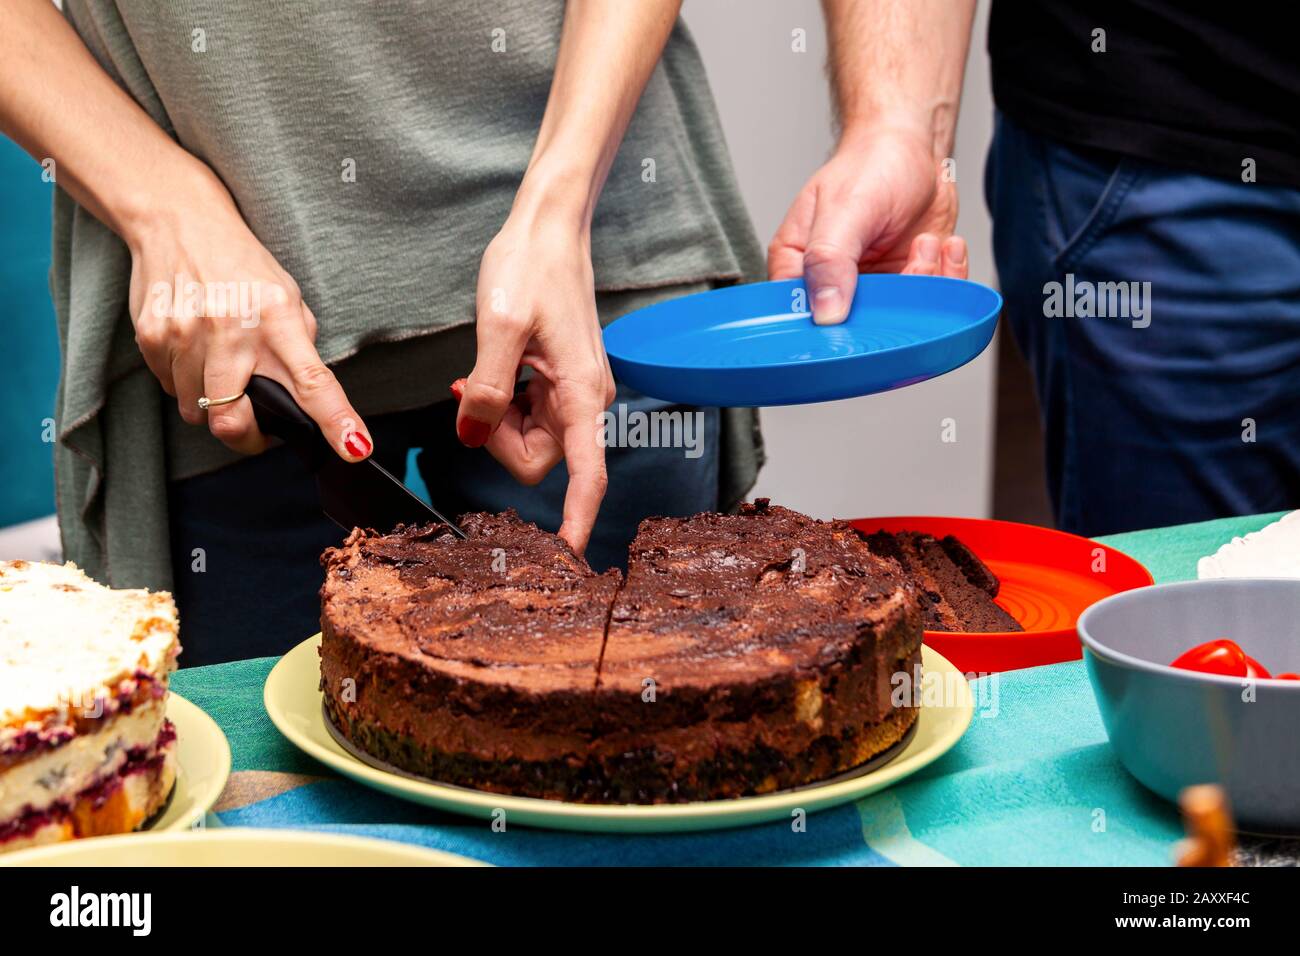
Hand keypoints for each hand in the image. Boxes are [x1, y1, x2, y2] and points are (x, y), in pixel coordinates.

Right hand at [126, 174, 370, 460]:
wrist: (178, 221)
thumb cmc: (243, 266)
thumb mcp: (287, 298)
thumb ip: (299, 349)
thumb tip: (310, 403)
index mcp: (278, 319)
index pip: (313, 381)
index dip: (336, 421)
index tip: (355, 448)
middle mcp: (231, 330)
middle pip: (232, 420)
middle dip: (247, 438)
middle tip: (257, 429)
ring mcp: (186, 335)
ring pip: (197, 412)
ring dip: (213, 405)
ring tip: (221, 368)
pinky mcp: (152, 337)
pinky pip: (171, 389)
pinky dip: (187, 383)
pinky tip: (195, 351)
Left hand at [454, 200, 614, 555]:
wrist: (549, 227)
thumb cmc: (532, 266)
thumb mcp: (501, 327)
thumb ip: (488, 390)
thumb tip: (474, 436)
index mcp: (582, 392)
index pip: (587, 473)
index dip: (578, 517)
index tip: (568, 555)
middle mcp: (586, 399)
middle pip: (542, 460)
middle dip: (499, 441)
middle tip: (472, 394)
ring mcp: (574, 391)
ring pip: (532, 440)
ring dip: (498, 421)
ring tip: (480, 374)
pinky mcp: (561, 380)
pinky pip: (530, 416)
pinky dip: (503, 404)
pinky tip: (492, 371)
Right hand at [768, 124, 967, 324]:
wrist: (914, 148)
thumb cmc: (870, 166)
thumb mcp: (845, 209)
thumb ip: (829, 259)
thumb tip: (824, 311)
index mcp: (798, 267)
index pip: (799, 318)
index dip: (827, 329)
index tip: (859, 317)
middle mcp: (833, 283)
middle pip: (854, 327)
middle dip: (892, 304)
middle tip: (910, 267)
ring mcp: (873, 287)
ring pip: (898, 319)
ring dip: (923, 283)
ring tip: (925, 244)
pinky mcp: (908, 284)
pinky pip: (930, 302)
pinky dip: (947, 278)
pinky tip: (945, 246)